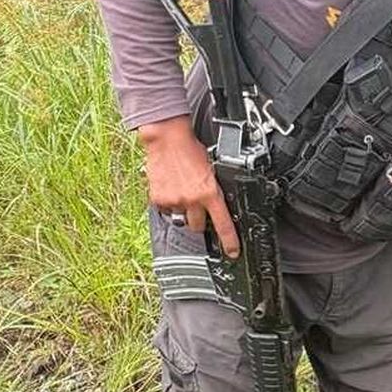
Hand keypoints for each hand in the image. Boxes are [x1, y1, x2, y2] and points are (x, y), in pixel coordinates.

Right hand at [138, 115, 240, 257]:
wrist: (168, 139)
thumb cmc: (191, 150)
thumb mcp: (212, 170)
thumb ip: (213, 189)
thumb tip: (217, 203)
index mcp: (210, 192)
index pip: (223, 224)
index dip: (230, 241)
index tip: (233, 252)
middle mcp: (192, 199)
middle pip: (198, 226)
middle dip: (199, 219)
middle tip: (197, 205)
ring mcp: (174, 201)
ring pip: (181, 219)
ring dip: (184, 211)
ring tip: (183, 192)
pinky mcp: (158, 200)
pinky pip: (166, 210)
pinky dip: (169, 204)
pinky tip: (171, 189)